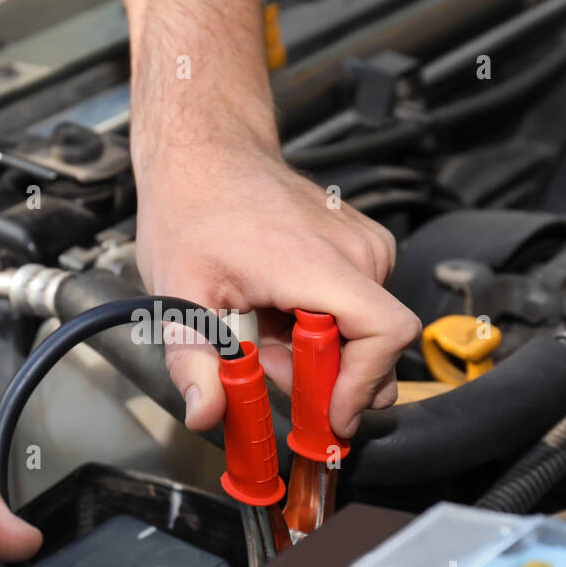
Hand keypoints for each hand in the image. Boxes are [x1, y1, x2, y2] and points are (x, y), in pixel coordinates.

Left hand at [135, 137, 420, 437]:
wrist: (207, 151)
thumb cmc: (192, 208)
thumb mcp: (178, 292)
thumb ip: (193, 359)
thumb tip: (205, 413)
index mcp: (319, 263)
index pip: (386, 335)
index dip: (364, 385)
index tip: (332, 415)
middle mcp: (357, 252)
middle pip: (377, 345)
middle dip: (329, 378)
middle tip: (270, 370)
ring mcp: (365, 246)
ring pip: (365, 331)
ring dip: (319, 353)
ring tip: (266, 333)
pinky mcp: (362, 246)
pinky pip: (358, 308)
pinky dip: (322, 328)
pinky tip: (279, 313)